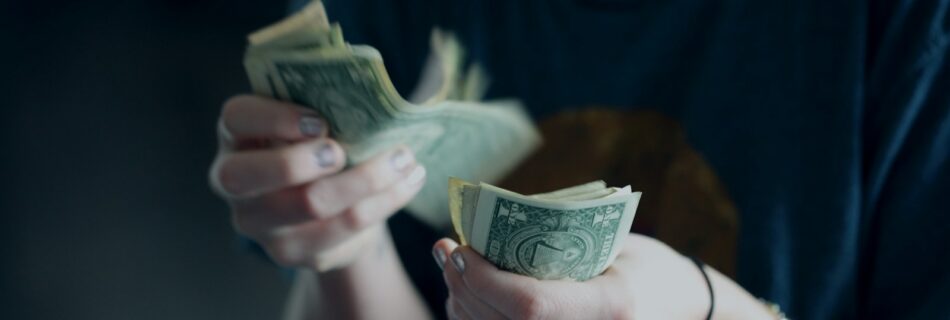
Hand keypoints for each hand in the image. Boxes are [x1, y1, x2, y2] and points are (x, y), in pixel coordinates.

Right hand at [209, 95, 425, 270]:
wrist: (329, 206)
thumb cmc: (319, 146)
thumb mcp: (312, 121)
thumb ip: (324, 105)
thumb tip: (370, 94)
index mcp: (236, 136)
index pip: (236, 118)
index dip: (274, 117)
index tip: (320, 121)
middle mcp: (234, 183)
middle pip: (249, 176)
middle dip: (300, 161)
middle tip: (343, 151)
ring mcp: (260, 223)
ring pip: (309, 205)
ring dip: (365, 180)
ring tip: (404, 159)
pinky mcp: (293, 252)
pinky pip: (343, 230)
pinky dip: (384, 202)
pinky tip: (408, 182)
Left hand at [433, 234, 758, 319]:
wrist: (682, 309)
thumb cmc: (647, 267)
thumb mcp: (611, 244)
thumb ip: (553, 241)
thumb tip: (482, 231)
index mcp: (610, 307)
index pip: (528, 305)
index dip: (483, 278)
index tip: (459, 247)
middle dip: (462, 286)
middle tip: (446, 251)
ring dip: (461, 304)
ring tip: (456, 268)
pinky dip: (477, 319)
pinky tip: (470, 295)